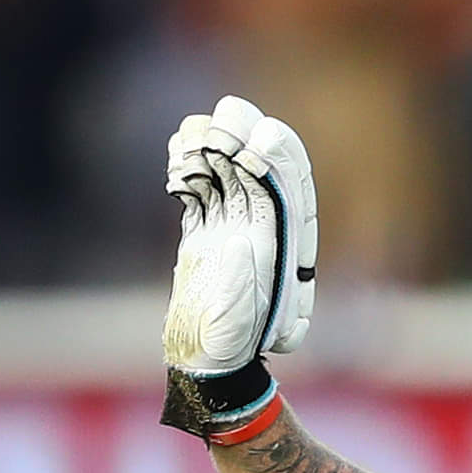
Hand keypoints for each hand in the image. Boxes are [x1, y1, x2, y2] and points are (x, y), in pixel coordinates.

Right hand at [163, 93, 316, 377]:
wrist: (206, 364)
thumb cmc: (229, 342)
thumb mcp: (243, 308)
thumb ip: (246, 271)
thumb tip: (244, 239)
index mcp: (286, 248)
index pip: (290, 193)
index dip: (281, 161)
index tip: (266, 132)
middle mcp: (263, 235)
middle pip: (259, 178)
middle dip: (245, 142)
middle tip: (230, 109)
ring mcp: (231, 232)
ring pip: (227, 181)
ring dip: (214, 149)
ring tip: (199, 123)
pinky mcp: (203, 236)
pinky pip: (200, 195)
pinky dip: (190, 171)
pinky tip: (181, 145)